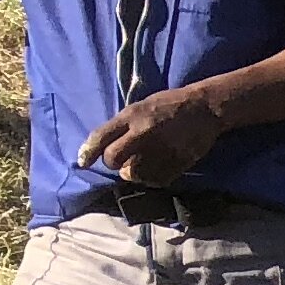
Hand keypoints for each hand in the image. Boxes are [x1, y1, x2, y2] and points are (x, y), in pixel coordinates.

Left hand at [78, 83, 225, 185]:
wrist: (203, 109)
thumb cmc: (167, 105)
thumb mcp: (140, 107)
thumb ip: (123, 126)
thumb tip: (107, 147)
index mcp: (131, 116)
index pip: (101, 136)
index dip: (88, 152)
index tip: (82, 162)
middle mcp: (143, 132)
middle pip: (114, 159)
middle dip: (114, 163)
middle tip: (121, 163)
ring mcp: (160, 149)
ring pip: (134, 173)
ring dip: (133, 174)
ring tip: (139, 167)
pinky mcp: (176, 162)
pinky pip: (156, 179)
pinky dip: (152, 179)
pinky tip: (155, 170)